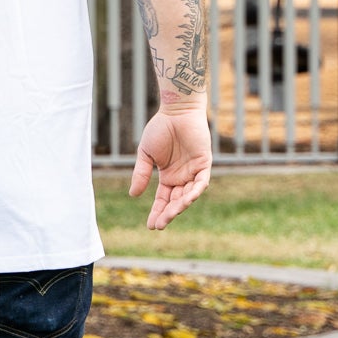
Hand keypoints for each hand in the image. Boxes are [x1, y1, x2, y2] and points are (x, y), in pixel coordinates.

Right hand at [128, 105, 211, 228]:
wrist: (176, 111)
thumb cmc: (160, 129)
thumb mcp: (146, 154)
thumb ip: (141, 173)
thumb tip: (133, 195)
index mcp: (168, 177)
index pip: (163, 200)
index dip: (157, 212)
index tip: (151, 226)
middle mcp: (182, 177)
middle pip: (176, 201)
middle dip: (168, 213)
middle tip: (160, 225)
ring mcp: (193, 171)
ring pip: (188, 195)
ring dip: (180, 206)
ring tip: (170, 215)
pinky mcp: (204, 163)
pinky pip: (201, 182)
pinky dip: (195, 191)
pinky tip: (186, 200)